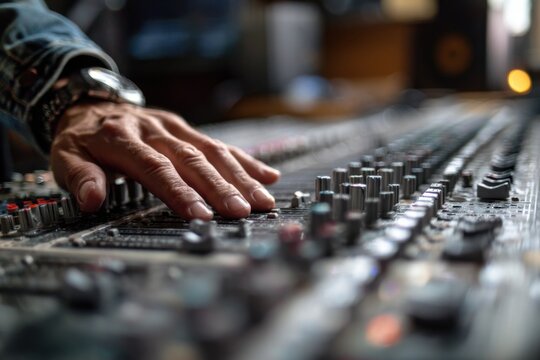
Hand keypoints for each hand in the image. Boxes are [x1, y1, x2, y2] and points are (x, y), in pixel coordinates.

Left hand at [50, 101, 279, 219]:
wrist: (92, 104)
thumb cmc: (82, 137)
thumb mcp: (65, 155)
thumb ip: (79, 177)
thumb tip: (91, 200)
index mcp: (123, 138)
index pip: (157, 168)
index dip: (180, 192)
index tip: (201, 215)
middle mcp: (155, 130)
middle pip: (192, 159)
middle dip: (219, 187)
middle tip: (241, 211)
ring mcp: (175, 128)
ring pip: (212, 151)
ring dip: (239, 176)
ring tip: (261, 200)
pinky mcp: (188, 129)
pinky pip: (220, 144)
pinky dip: (245, 160)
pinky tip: (267, 175)